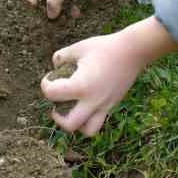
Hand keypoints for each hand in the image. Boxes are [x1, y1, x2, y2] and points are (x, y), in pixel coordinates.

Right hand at [25, 0, 124, 18]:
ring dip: (61, 14)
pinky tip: (77, 11)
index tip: (34, 5)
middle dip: (46, 9)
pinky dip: (73, 13)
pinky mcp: (79, 0)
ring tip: (63, 17)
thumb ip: (53, 1)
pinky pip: (71, 11)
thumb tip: (50, 16)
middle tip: (48, 17)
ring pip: (58, 8)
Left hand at [41, 17, 177, 134]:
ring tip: (73, 108)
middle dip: (58, 116)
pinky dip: (89, 118)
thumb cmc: (104, 47)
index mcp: (81, 86)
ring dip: (76, 123)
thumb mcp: (78, 48)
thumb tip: (55, 66)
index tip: (49, 76)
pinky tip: (86, 102)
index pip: (52, 94)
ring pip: (88, 130)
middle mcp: (92, 101)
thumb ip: (62, 57)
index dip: (45, 84)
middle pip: (69, 124)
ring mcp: (104, 105)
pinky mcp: (113, 105)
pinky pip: (99, 121)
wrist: (133, 51)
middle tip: (58, 102)